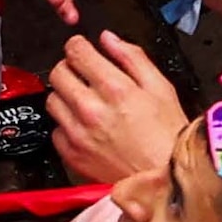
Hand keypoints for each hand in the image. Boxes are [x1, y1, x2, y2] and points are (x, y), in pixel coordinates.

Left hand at [43, 28, 188, 185]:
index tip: (84, 51)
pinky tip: (86, 128)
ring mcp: (79, 134)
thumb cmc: (169, 138)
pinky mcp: (73, 155)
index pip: (76, 51)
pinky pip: (56, 131)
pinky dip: (67, 126)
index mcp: (115, 89)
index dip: (79, 46)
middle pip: (58, 72)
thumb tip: (109, 39)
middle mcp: (92, 110)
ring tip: (87, 104)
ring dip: (66, 97)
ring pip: (53, 100)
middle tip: (85, 77)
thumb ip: (133, 58)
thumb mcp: (162, 89)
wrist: (166, 182)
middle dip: (70, 69)